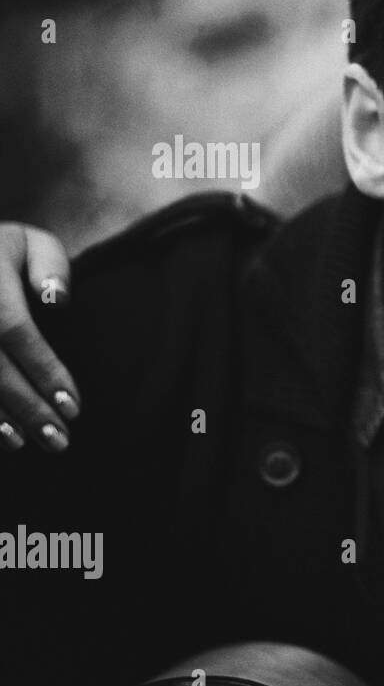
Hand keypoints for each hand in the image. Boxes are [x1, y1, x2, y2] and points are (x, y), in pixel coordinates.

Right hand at [0, 224, 78, 451]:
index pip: (15, 331)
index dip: (44, 370)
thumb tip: (57, 301)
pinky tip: (2, 436)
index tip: (73, 405)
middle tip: (60, 439)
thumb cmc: (0, 253)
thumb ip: (50, 264)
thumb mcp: (29, 242)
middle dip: (26, 406)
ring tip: (31, 443)